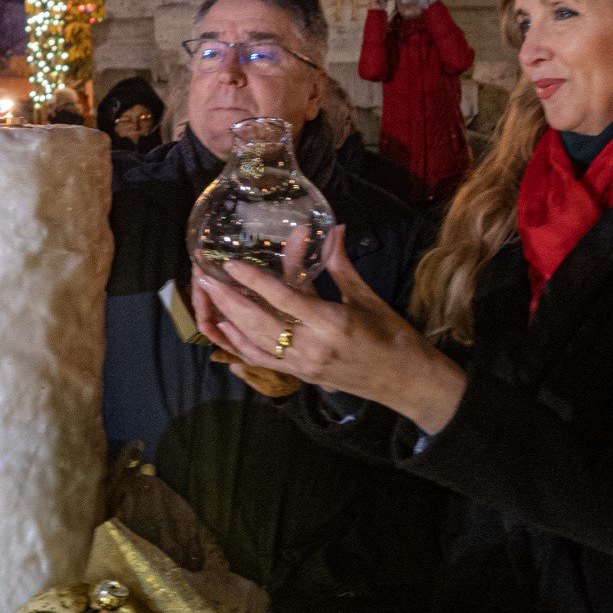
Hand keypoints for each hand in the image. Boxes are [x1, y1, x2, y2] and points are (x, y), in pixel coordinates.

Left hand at [191, 227, 466, 433]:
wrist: (409, 383)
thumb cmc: (394, 337)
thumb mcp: (367, 298)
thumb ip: (340, 266)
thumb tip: (331, 230)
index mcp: (331, 324)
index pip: (284, 299)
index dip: (254, 281)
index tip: (230, 266)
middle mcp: (311, 348)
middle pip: (259, 323)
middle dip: (228, 302)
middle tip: (203, 280)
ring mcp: (303, 366)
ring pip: (254, 344)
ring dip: (227, 322)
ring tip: (205, 301)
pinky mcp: (301, 376)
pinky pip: (263, 361)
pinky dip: (240, 347)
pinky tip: (224, 332)